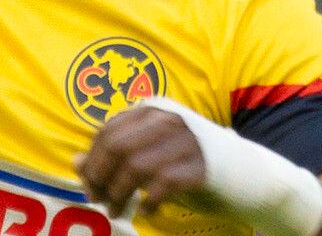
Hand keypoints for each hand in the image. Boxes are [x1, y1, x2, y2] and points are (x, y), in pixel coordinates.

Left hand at [75, 105, 207, 218]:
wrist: (244, 170)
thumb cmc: (187, 162)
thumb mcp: (148, 154)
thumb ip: (114, 155)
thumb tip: (76, 163)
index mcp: (150, 111)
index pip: (108, 131)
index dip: (92, 160)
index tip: (88, 185)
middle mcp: (166, 119)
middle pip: (117, 146)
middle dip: (101, 176)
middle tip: (98, 199)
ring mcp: (185, 140)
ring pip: (137, 165)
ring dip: (120, 192)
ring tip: (116, 210)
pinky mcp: (202, 166)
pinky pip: (164, 183)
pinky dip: (149, 200)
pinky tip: (145, 210)